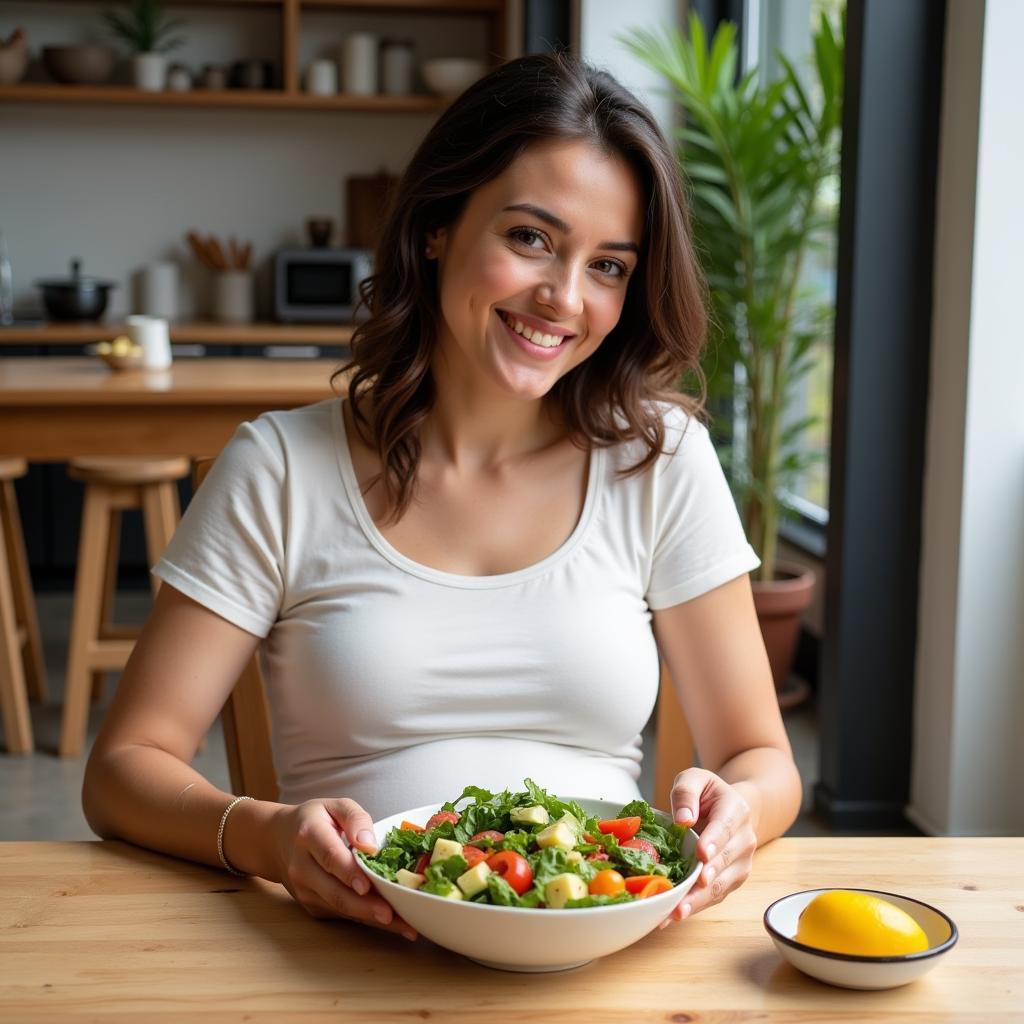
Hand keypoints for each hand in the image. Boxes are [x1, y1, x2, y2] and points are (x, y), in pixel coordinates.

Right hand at [270, 798, 416, 940]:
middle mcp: (302, 867)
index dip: (348, 873)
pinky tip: (391, 922)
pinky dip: (366, 919)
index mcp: (308, 835)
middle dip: (364, 907)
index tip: (367, 886)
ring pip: (340, 908)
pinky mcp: (312, 906)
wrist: (278, 840)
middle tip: (393, 915)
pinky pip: (341, 913)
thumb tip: (370, 845)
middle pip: (334, 891)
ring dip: (371, 918)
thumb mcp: (336, 806)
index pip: (329, 857)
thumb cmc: (314, 820)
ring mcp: (305, 891)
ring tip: (403, 925)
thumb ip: (356, 819)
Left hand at [658, 767, 755, 928]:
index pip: (725, 827)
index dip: (714, 842)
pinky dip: (695, 906)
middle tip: (684, 894)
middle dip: (704, 880)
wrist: (733, 807)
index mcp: (736, 810)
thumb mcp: (694, 779)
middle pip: (724, 862)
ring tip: (675, 913)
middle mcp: (744, 839)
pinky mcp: (732, 880)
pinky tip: (674, 915)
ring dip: (698, 901)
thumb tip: (683, 819)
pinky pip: (714, 895)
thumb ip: (686, 792)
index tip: (702, 855)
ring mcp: (740, 863)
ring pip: (720, 885)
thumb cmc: (708, 794)